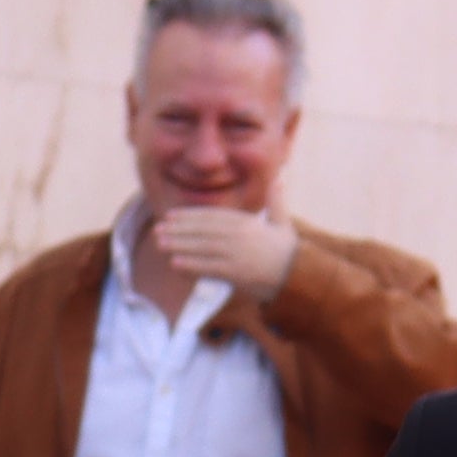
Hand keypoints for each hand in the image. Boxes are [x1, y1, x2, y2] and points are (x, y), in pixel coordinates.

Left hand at [157, 207, 300, 299]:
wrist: (299, 276)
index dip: (189, 216)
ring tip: (159, 245)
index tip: (171, 216)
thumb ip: (277, 202)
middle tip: (157, 230)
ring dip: (178, 245)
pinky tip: (174, 264)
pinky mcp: (236, 273)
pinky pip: (208, 268)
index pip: (211, 217)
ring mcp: (236, 253)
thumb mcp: (283, 223)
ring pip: (201, 247)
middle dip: (178, 229)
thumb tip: (279, 180)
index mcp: (246, 223)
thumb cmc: (289, 252)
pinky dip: (190, 265)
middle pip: (202, 230)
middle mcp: (239, 235)